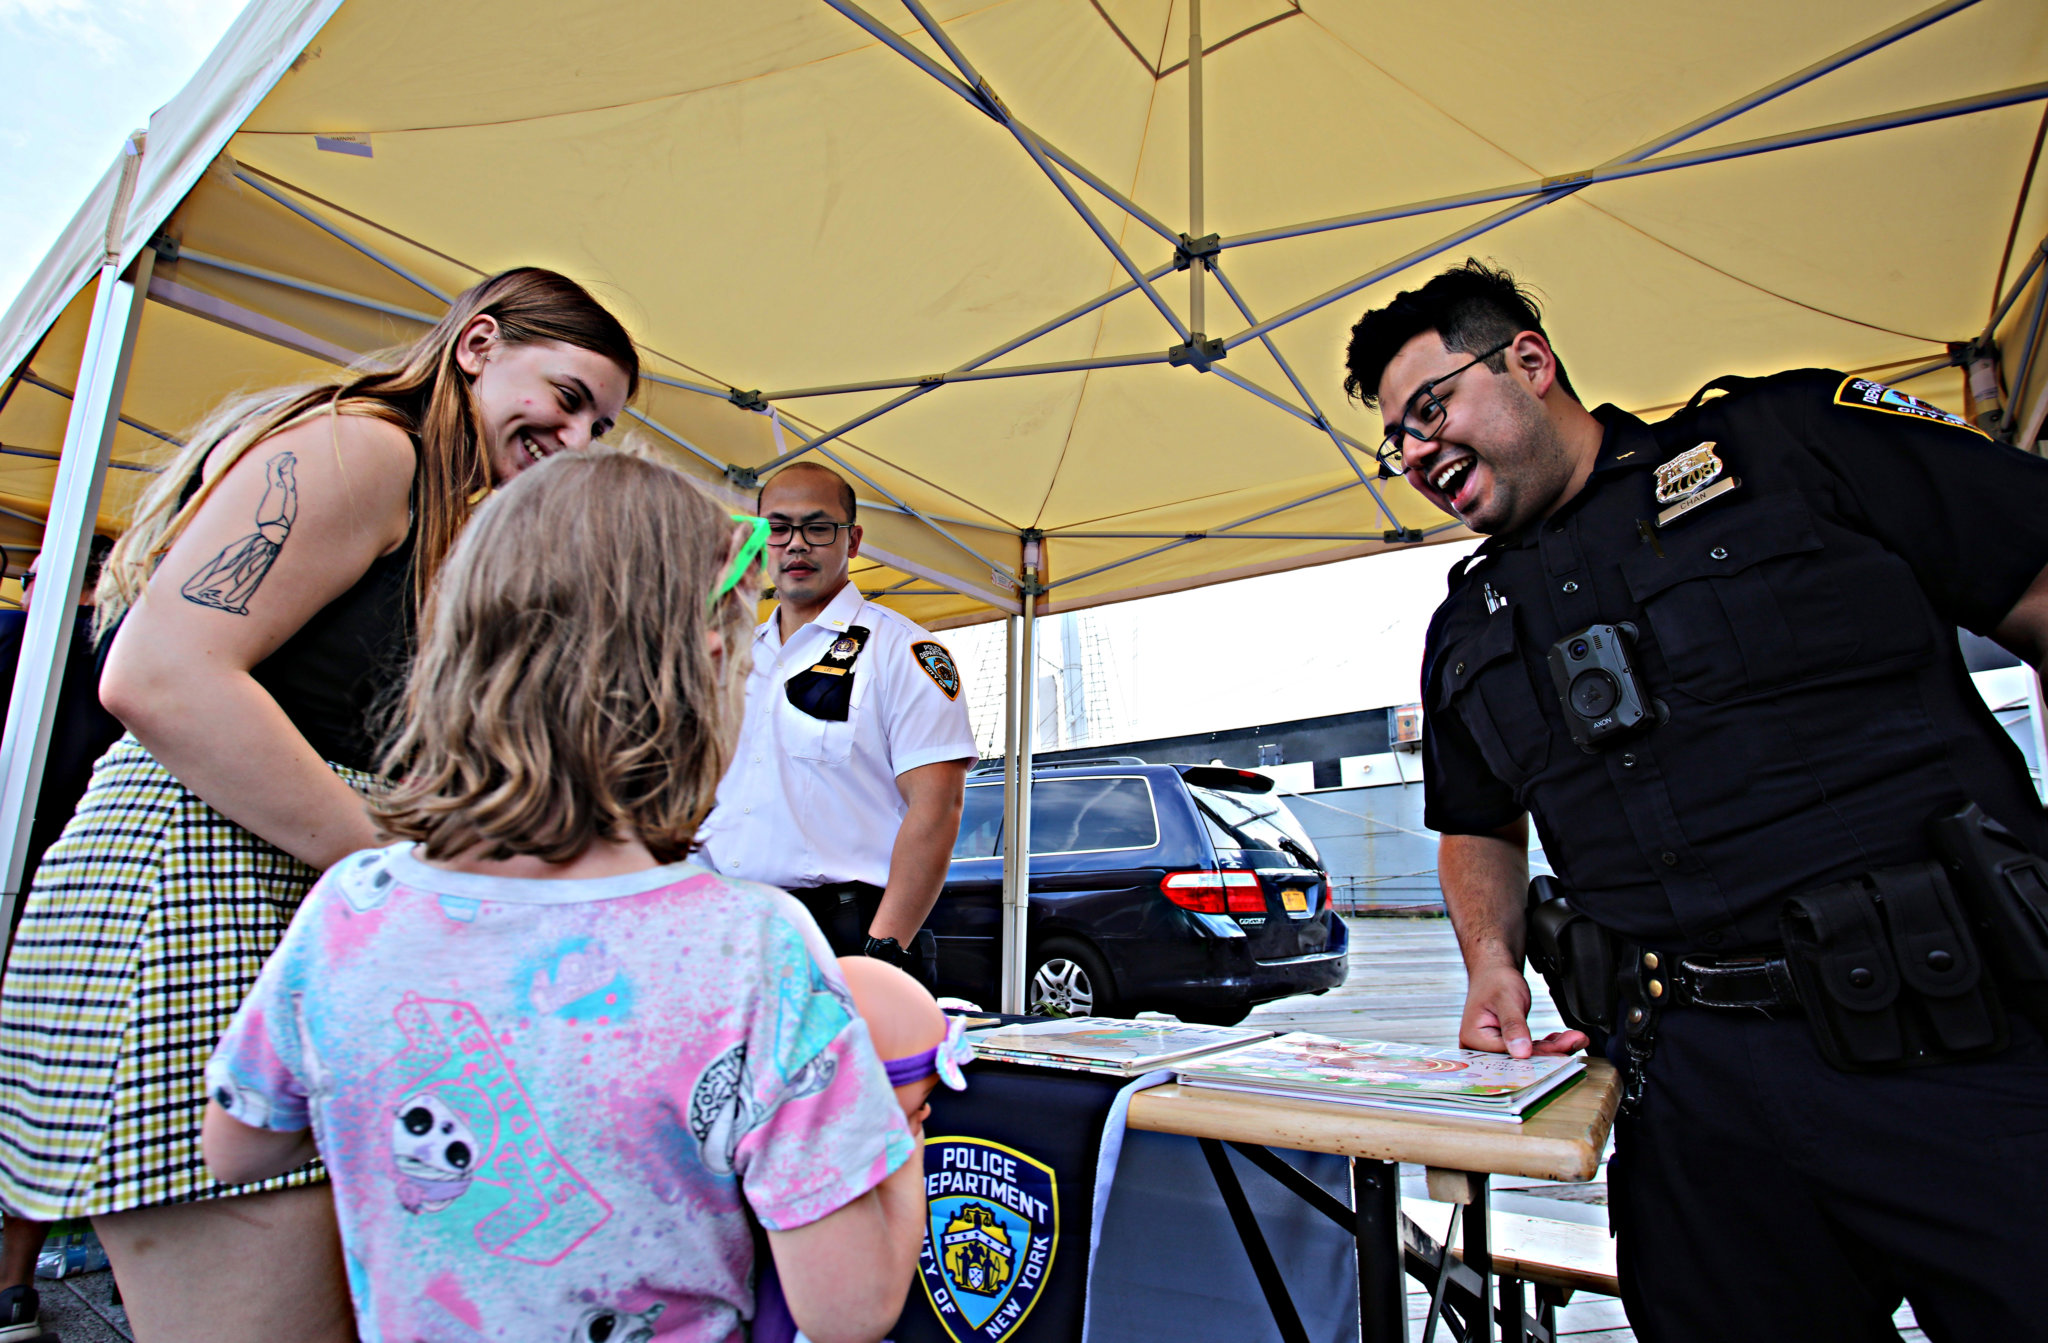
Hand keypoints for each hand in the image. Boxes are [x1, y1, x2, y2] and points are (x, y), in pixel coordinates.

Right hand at [1461, 963, 1588, 1058]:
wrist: (1494, 971)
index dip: (1537, 1053)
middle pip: (1520, 1057)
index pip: (1510, 1054)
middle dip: (1551, 1050)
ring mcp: (1493, 1047)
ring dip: (1553, 1047)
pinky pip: (1529, 1049)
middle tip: (1575, 1040)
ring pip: (1529, 1054)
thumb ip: (1514, 1026)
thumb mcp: (1506, 1000)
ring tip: (1575, 1038)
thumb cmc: (1494, 980)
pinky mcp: (1507, 1044)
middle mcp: (1480, 1047)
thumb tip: (1521, 1052)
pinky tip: (1563, 1038)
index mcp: (1474, 1039)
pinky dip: (1547, 1044)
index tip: (1561, 1050)